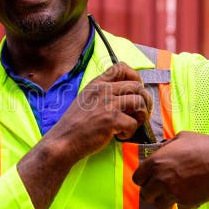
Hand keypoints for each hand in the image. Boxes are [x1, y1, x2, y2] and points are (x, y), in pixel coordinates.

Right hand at [18, 63, 152, 208]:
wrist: (63, 141)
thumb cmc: (75, 125)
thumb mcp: (86, 99)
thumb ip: (102, 93)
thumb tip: (126, 94)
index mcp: (97, 84)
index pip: (121, 67)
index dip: (135, 77)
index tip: (134, 91)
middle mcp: (103, 90)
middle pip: (137, 86)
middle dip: (144, 101)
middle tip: (139, 114)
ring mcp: (107, 104)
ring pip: (140, 102)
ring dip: (140, 116)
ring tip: (130, 125)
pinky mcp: (112, 120)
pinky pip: (134, 123)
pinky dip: (130, 132)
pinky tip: (119, 136)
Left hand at [132, 132, 208, 208]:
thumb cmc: (205, 146)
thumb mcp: (181, 138)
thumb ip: (166, 147)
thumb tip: (161, 150)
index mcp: (156, 162)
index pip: (137, 179)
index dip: (143, 179)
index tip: (149, 180)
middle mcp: (161, 178)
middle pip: (145, 195)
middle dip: (152, 193)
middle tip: (160, 190)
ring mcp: (173, 192)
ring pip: (160, 205)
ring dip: (166, 201)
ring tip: (174, 194)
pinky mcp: (186, 202)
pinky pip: (180, 208)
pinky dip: (185, 204)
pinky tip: (192, 194)